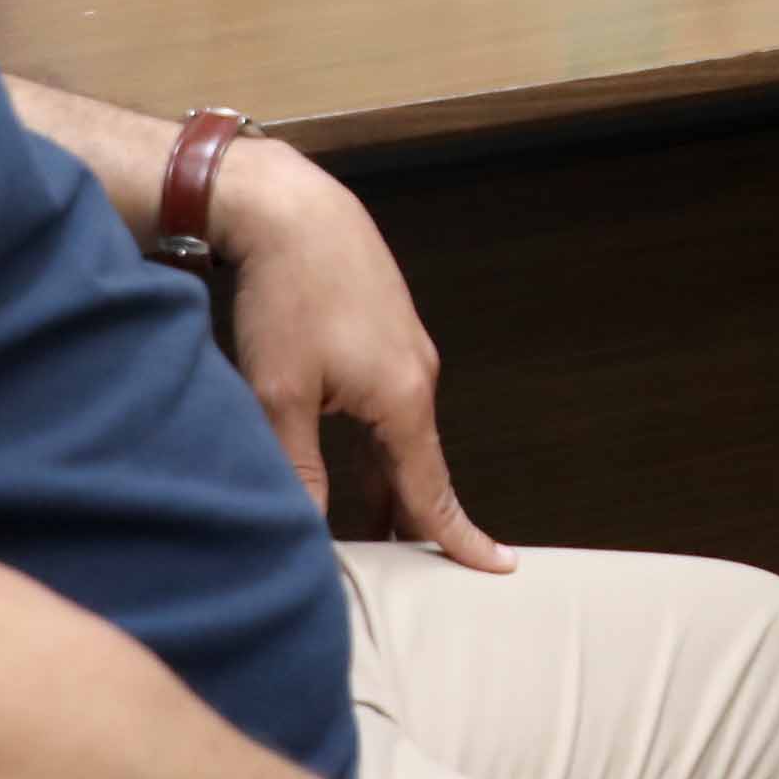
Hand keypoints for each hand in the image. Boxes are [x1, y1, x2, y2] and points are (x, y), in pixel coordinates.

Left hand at [216, 140, 511, 570]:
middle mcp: (418, 377)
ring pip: (400, 436)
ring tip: (368, 525)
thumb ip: (300, 469)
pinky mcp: (386, 332)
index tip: (497, 569)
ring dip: (386, 481)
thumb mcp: (281, 394)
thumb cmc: (287, 296)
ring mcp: (405, 351)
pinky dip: (378, 443)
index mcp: (402, 400)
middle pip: (418, 468)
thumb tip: (309, 532)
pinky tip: (351, 455)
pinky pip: (389, 405)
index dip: (460, 537)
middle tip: (404, 569)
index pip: (433, 490)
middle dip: (410, 519)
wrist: (293, 209)